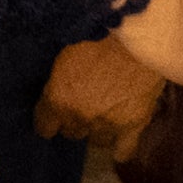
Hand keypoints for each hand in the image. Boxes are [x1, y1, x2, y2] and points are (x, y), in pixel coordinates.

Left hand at [38, 41, 166, 152]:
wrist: (138, 31)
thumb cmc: (97, 32)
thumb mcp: (65, 52)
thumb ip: (59, 80)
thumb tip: (57, 89)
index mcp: (58, 97)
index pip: (44, 125)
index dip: (48, 120)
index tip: (52, 115)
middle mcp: (79, 116)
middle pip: (71, 132)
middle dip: (75, 120)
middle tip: (84, 103)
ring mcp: (107, 123)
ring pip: (96, 140)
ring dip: (98, 129)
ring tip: (104, 113)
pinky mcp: (134, 125)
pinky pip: (124, 150)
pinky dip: (121, 147)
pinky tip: (120, 139)